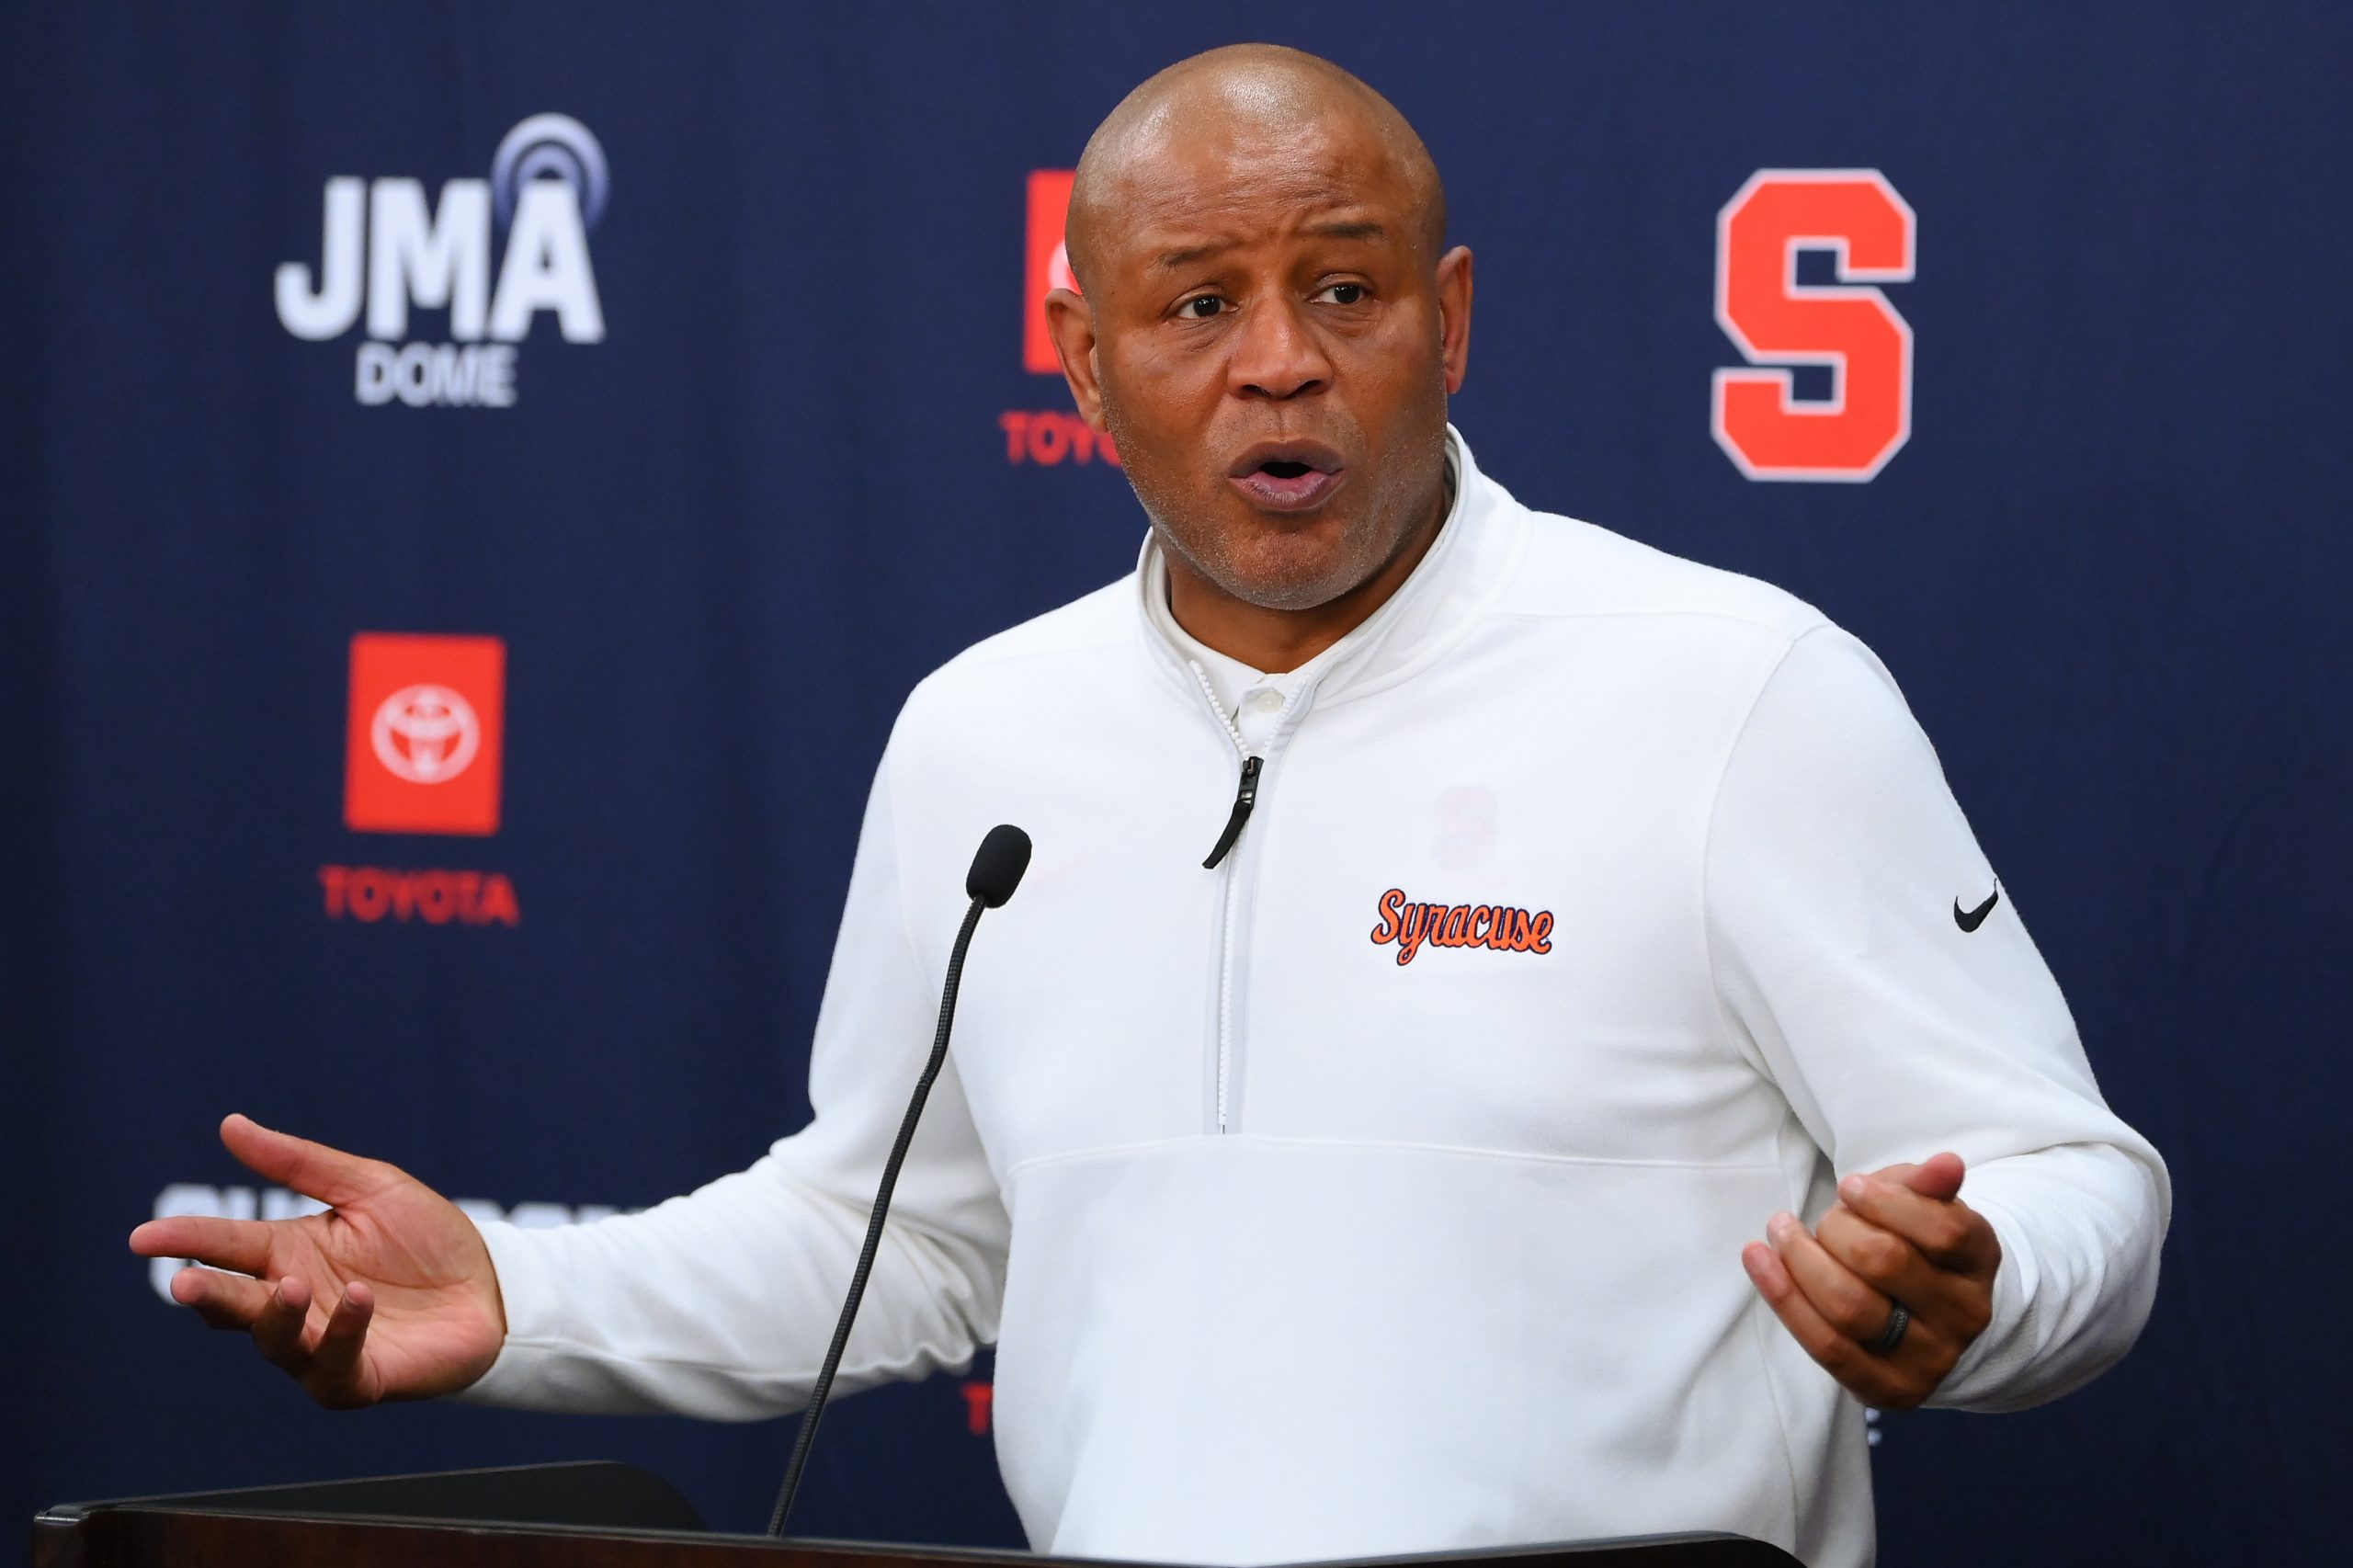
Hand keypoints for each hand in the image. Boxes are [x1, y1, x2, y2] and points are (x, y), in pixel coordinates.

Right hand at [129, 1114, 506, 1407]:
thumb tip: (229, 1125)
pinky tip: (358, 1300)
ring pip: (275, 1341)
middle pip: (235, 1306)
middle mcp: (295, 1302)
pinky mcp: (358, 1377)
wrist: (493, 1283)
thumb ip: (299, 1163)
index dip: (186, 1242)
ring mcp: (320, 1345)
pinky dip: (341, 1332)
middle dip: (209, 1296)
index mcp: (288, 1254)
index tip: (145, 1237)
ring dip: (277, 1315)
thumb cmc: (427, 1237)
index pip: (226, 1248)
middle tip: (187, 1282)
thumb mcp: (367, 1186)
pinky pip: (334, 1363)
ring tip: (293, 1284)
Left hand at [1740, 1150, 1999, 1409]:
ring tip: (1781, 1231)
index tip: (1849, 1186)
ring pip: (1850, 1307)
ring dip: (1801, 1259)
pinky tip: (1758, 1258)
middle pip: (1885, 1262)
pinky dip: (1784, 1298)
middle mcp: (1965, 1314)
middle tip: (1825, 1217)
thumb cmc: (1912, 1243)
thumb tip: (1945, 1164)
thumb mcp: (1921, 1205)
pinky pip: (1827, 1346)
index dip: (1886, 1202)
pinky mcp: (1888, 1389)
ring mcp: (1930, 1359)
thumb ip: (1925, 1184)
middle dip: (1839, 1228)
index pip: (1943, 1231)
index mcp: (1980, 1260)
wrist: (1921, 1318)